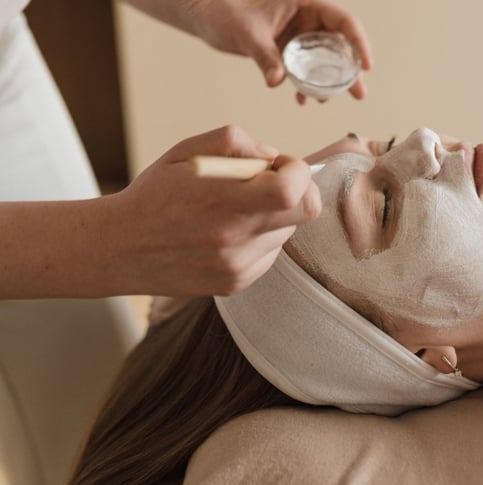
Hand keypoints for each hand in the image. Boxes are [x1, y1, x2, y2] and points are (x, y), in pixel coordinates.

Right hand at [107, 125, 320, 295]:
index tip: (279, 165)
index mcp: (224, 200)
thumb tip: (273, 157)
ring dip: (274, 215)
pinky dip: (259, 238)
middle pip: (305, 211)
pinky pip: (270, 253)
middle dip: (296, 190)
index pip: (295, 189)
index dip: (297, 170)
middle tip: (269, 183)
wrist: (118, 248)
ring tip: (235, 209)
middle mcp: (235, 239)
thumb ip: (236, 143)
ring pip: (287, 231)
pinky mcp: (237, 282)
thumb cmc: (155, 194)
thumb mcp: (187, 151)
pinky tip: (227, 232)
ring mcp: (238, 266)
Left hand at [127, 0, 372, 103]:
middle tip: (359, 94)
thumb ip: (265, 56)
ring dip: (329, 82)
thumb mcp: (248, 34)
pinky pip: (304, 69)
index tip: (366, 66)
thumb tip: (278, 80)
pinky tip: (301, 101)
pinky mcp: (287, 50)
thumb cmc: (224, 12)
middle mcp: (306, 19)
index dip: (359, 42)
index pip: (343, 20)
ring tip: (331, 101)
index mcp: (305, 3)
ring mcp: (298, 35)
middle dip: (350, 70)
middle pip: (340, 43)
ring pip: (323, 59)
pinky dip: (304, 85)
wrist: (206, 16)